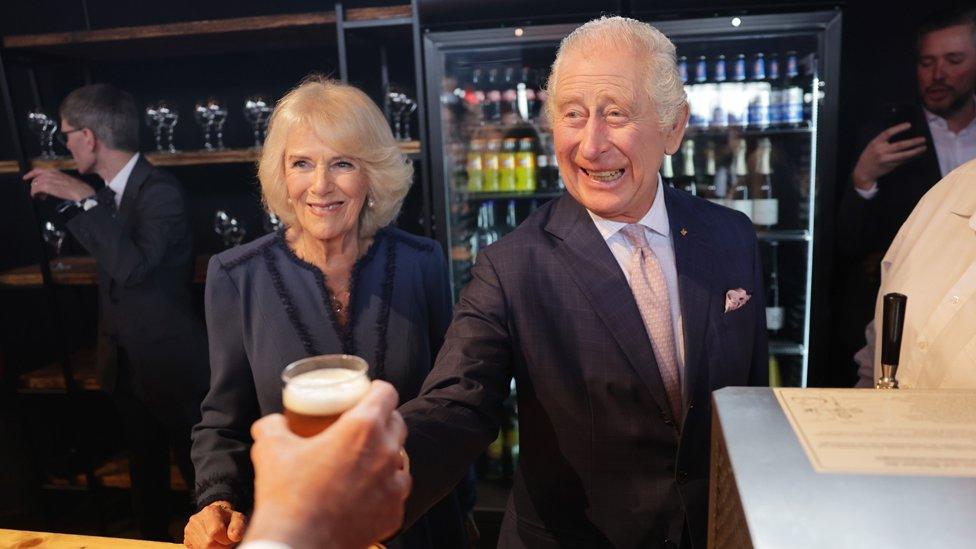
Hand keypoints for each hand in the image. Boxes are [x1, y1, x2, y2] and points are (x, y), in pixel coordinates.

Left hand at [23, 168, 94, 201]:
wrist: (83, 193)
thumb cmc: (80, 189)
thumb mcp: (68, 181)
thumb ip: (59, 181)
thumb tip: (53, 187)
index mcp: (57, 172)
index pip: (39, 170)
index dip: (31, 174)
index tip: (26, 177)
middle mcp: (52, 174)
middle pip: (36, 178)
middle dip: (34, 185)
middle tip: (37, 194)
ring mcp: (50, 179)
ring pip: (35, 183)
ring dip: (35, 191)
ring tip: (39, 197)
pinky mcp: (49, 186)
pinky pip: (37, 189)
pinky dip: (36, 194)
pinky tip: (40, 197)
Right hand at [183, 500, 246, 547]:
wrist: (216, 516)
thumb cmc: (228, 519)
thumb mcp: (238, 519)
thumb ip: (239, 527)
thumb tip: (234, 536)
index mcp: (210, 511)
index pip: (215, 532)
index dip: (225, 539)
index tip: (231, 538)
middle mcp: (196, 520)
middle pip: (207, 543)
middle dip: (220, 546)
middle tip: (225, 542)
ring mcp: (189, 530)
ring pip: (201, 548)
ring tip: (219, 541)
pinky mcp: (186, 539)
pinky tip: (211, 543)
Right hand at [244, 380, 409, 548]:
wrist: (297, 544)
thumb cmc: (286, 495)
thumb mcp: (271, 450)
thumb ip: (273, 426)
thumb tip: (271, 423)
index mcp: (363, 428)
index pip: (386, 393)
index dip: (377, 390)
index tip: (366, 395)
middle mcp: (387, 452)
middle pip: (396, 422)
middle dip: (382, 420)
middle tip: (360, 428)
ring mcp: (395, 484)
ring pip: (400, 458)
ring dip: (386, 455)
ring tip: (364, 461)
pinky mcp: (395, 511)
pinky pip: (397, 491)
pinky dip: (385, 488)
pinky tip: (366, 492)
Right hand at [852, 122, 926, 189]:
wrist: (863, 172)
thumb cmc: (869, 156)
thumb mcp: (873, 146)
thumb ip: (883, 141)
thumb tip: (901, 136)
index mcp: (876, 143)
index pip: (888, 133)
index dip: (898, 128)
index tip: (909, 125)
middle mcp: (881, 151)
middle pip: (900, 145)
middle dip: (913, 142)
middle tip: (923, 139)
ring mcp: (886, 160)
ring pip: (904, 155)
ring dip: (915, 151)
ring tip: (923, 147)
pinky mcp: (890, 166)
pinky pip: (903, 161)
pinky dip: (911, 157)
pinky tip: (917, 154)